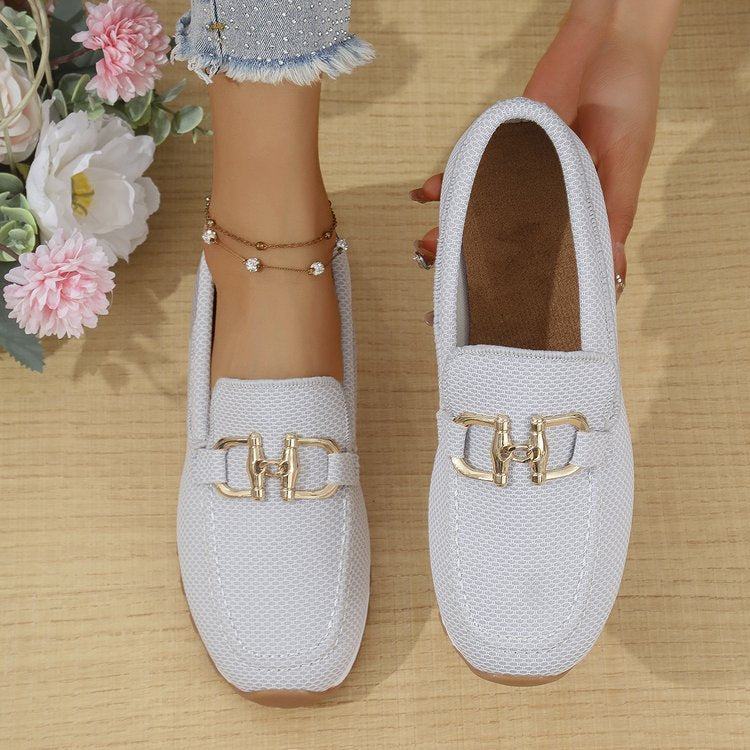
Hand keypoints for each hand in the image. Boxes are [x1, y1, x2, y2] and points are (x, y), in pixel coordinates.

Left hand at [411, 3, 679, 300]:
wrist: (614, 47)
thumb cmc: (628, 111)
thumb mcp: (624, 175)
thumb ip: (609, 222)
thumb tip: (610, 276)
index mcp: (571, 211)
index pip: (541, 258)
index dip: (519, 285)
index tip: (498, 315)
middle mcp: (539, 197)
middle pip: (499, 238)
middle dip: (471, 262)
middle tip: (446, 288)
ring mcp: (519, 171)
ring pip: (479, 210)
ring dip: (451, 228)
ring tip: (428, 247)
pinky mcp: (504, 141)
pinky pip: (472, 165)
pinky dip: (448, 180)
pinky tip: (427, 194)